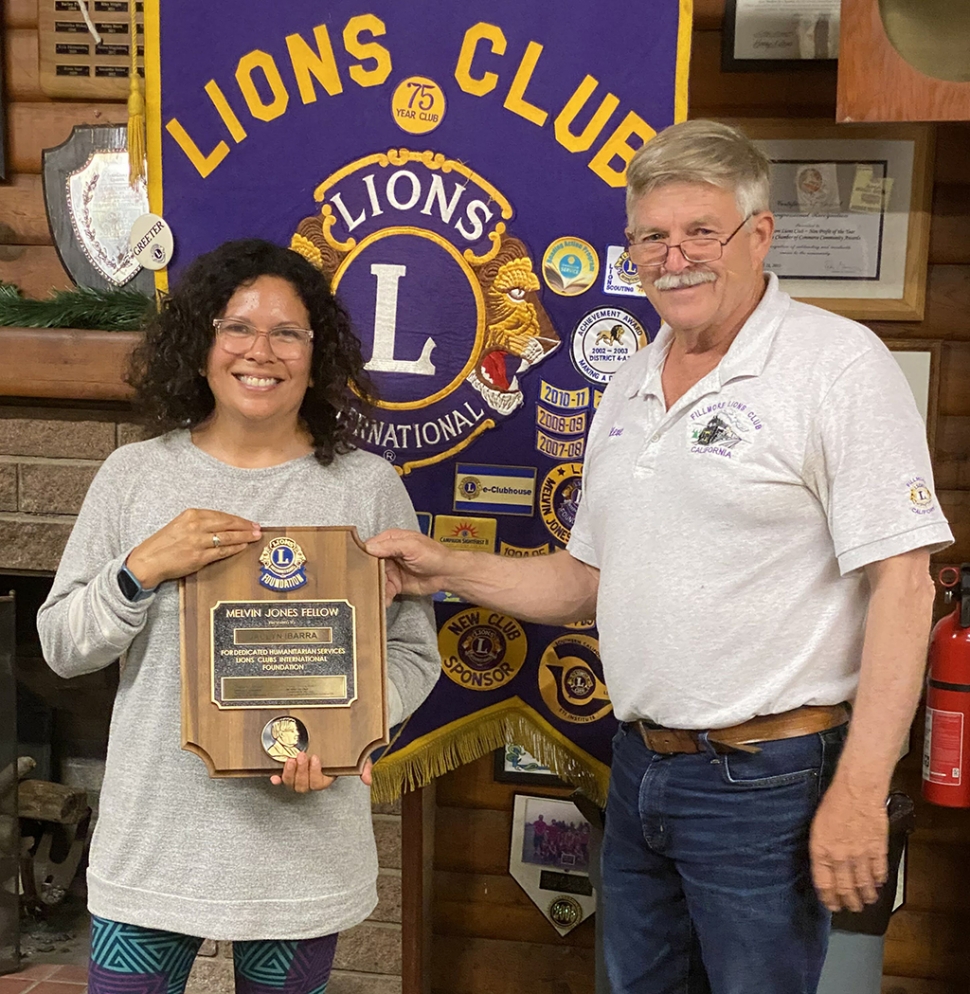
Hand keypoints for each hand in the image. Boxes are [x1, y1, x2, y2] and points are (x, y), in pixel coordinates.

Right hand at [126, 508, 260, 588]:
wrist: (147, 561)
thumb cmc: (163, 543)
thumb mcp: (180, 525)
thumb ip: (200, 523)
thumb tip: (222, 525)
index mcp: (191, 514)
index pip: (221, 515)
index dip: (238, 519)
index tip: (249, 522)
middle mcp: (196, 525)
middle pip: (228, 524)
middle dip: (245, 526)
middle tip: (258, 529)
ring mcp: (198, 541)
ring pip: (228, 537)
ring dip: (244, 537)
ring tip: (255, 537)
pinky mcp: (199, 556)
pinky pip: (222, 551)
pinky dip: (234, 549)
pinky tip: (243, 547)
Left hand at [270, 754, 373, 792]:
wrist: (336, 741)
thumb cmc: (346, 752)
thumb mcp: (358, 757)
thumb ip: (364, 767)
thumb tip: (367, 780)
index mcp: (326, 779)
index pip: (319, 783)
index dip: (315, 773)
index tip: (316, 758)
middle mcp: (311, 780)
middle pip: (303, 785)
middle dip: (301, 771)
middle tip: (302, 755)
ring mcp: (299, 776)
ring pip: (291, 783)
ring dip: (289, 773)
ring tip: (290, 759)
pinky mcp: (290, 771)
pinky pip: (282, 779)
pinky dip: (277, 779)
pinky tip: (273, 775)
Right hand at [365, 529, 454, 602]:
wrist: (447, 574)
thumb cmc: (434, 555)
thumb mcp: (412, 546)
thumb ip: (391, 546)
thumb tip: (369, 547)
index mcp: (390, 540)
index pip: (369, 547)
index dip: (361, 555)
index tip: (354, 565)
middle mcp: (388, 554)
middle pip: (369, 565)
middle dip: (366, 575)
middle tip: (363, 583)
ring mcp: (390, 570)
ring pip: (375, 579)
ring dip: (374, 587)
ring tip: (373, 594)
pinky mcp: (395, 584)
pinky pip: (384, 590)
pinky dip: (383, 596)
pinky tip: (384, 600)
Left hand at [810, 781, 887, 911]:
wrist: (857, 790)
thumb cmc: (834, 803)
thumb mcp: (817, 826)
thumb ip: (821, 849)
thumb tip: (824, 867)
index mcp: (821, 850)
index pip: (824, 884)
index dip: (829, 898)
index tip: (832, 905)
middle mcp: (840, 857)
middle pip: (845, 889)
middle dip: (849, 903)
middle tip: (851, 908)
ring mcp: (860, 855)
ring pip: (864, 886)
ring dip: (866, 896)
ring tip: (866, 900)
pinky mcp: (878, 850)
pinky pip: (879, 873)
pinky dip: (879, 882)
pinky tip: (878, 884)